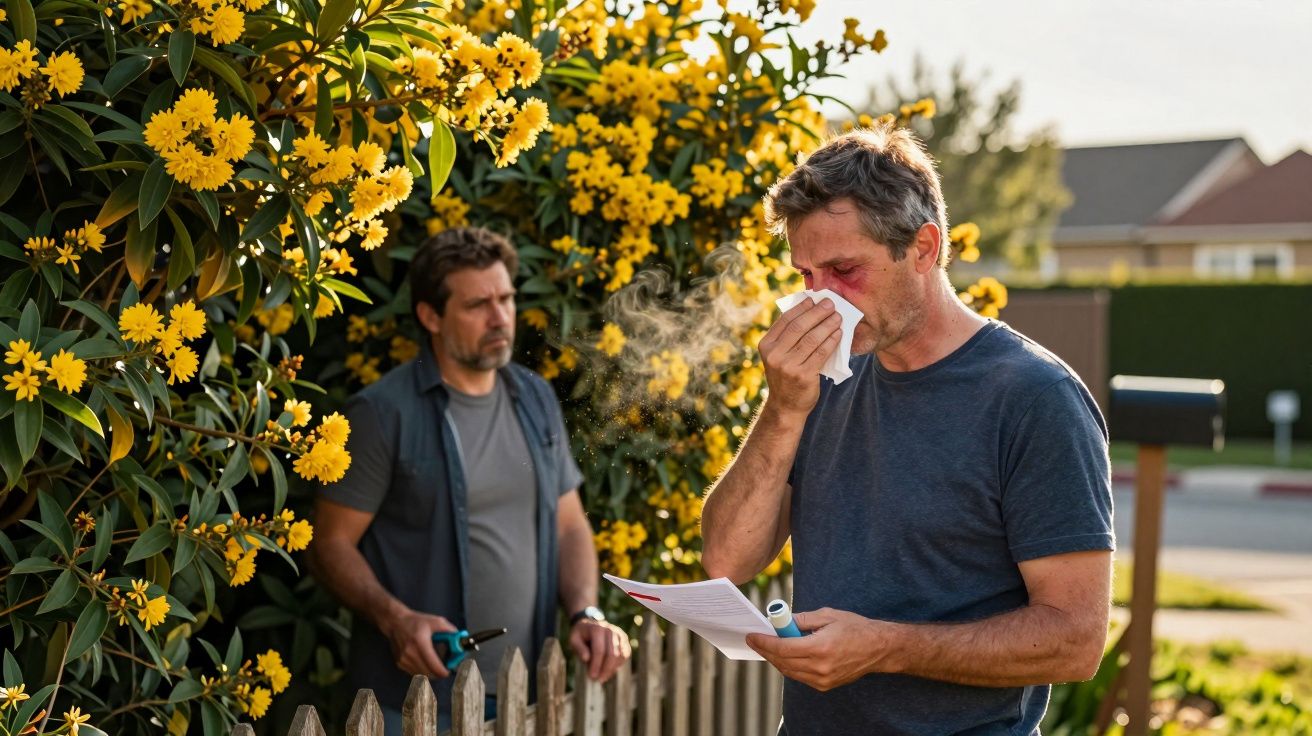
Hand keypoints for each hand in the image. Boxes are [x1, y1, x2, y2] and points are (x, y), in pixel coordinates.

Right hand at [382, 608, 457, 677]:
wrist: (395, 622)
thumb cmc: (416, 621)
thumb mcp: (436, 621)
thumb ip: (450, 631)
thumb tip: (461, 640)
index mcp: (420, 643)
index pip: (434, 666)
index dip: (443, 672)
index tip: (449, 671)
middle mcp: (410, 654)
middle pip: (429, 673)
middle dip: (439, 673)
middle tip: (445, 669)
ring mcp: (403, 660)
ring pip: (421, 675)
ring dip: (430, 673)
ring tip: (436, 666)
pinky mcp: (399, 663)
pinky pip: (414, 673)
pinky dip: (422, 671)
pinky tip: (425, 663)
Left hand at [568, 619, 631, 682]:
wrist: (590, 625)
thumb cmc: (580, 636)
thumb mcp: (574, 640)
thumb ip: (579, 649)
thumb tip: (587, 659)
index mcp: (597, 628)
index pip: (599, 650)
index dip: (596, 665)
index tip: (592, 676)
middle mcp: (610, 629)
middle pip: (612, 653)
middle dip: (606, 669)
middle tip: (599, 680)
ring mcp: (619, 633)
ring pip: (621, 655)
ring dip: (612, 669)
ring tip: (603, 676)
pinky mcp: (624, 639)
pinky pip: (625, 654)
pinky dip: (618, 664)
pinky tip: (609, 670)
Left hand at [745, 608, 897, 691]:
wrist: (878, 649)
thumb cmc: (855, 628)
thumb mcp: (827, 616)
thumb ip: (801, 620)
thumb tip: (780, 622)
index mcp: (820, 648)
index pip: (783, 648)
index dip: (764, 642)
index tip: (752, 636)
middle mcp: (820, 667)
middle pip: (782, 662)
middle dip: (766, 651)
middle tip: (755, 640)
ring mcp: (823, 680)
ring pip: (789, 672)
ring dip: (775, 659)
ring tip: (766, 646)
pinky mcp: (825, 685)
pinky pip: (800, 676)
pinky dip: (789, 666)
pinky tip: (784, 655)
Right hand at [758, 298, 842, 415]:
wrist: (786, 406)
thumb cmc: (786, 376)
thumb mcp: (778, 355)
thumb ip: (787, 336)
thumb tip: (807, 310)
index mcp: (766, 345)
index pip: (786, 320)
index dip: (802, 307)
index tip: (815, 299)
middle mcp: (774, 354)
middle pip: (799, 326)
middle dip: (817, 313)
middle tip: (831, 304)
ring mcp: (788, 366)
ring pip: (812, 338)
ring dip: (827, 325)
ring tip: (838, 317)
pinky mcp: (803, 375)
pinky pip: (820, 353)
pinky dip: (831, 341)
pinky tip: (838, 334)